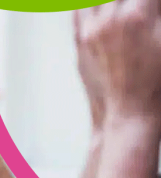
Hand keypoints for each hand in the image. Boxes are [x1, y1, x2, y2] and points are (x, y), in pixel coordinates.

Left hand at [74, 1, 160, 118]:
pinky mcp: (79, 42)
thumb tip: (153, 5)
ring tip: (121, 5)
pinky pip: (77, 9)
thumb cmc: (157, 84)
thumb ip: (159, 14)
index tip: (152, 3)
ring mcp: (89, 32)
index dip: (151, 0)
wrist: (129, 114)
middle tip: (139, 5)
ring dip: (110, 0)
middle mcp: (108, 21)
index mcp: (136, 17)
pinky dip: (89, 4)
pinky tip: (102, 7)